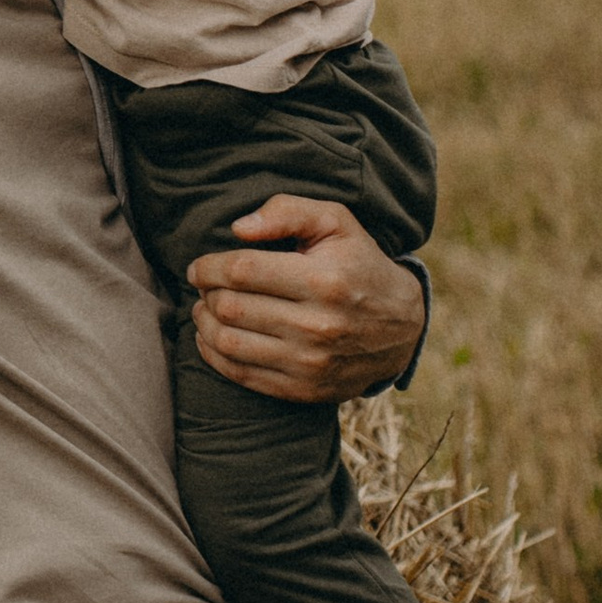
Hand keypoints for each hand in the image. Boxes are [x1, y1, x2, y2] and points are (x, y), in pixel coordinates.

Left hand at [186, 195, 427, 403]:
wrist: (403, 328)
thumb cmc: (359, 264)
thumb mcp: (335, 222)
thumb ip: (287, 211)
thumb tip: (239, 228)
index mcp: (324, 281)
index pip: (242, 271)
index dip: (209, 267)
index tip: (199, 267)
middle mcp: (318, 326)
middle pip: (231, 307)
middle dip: (206, 293)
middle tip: (203, 286)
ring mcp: (311, 364)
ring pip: (229, 343)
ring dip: (204, 323)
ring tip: (204, 308)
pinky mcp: (304, 390)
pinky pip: (241, 374)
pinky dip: (214, 355)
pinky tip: (211, 336)